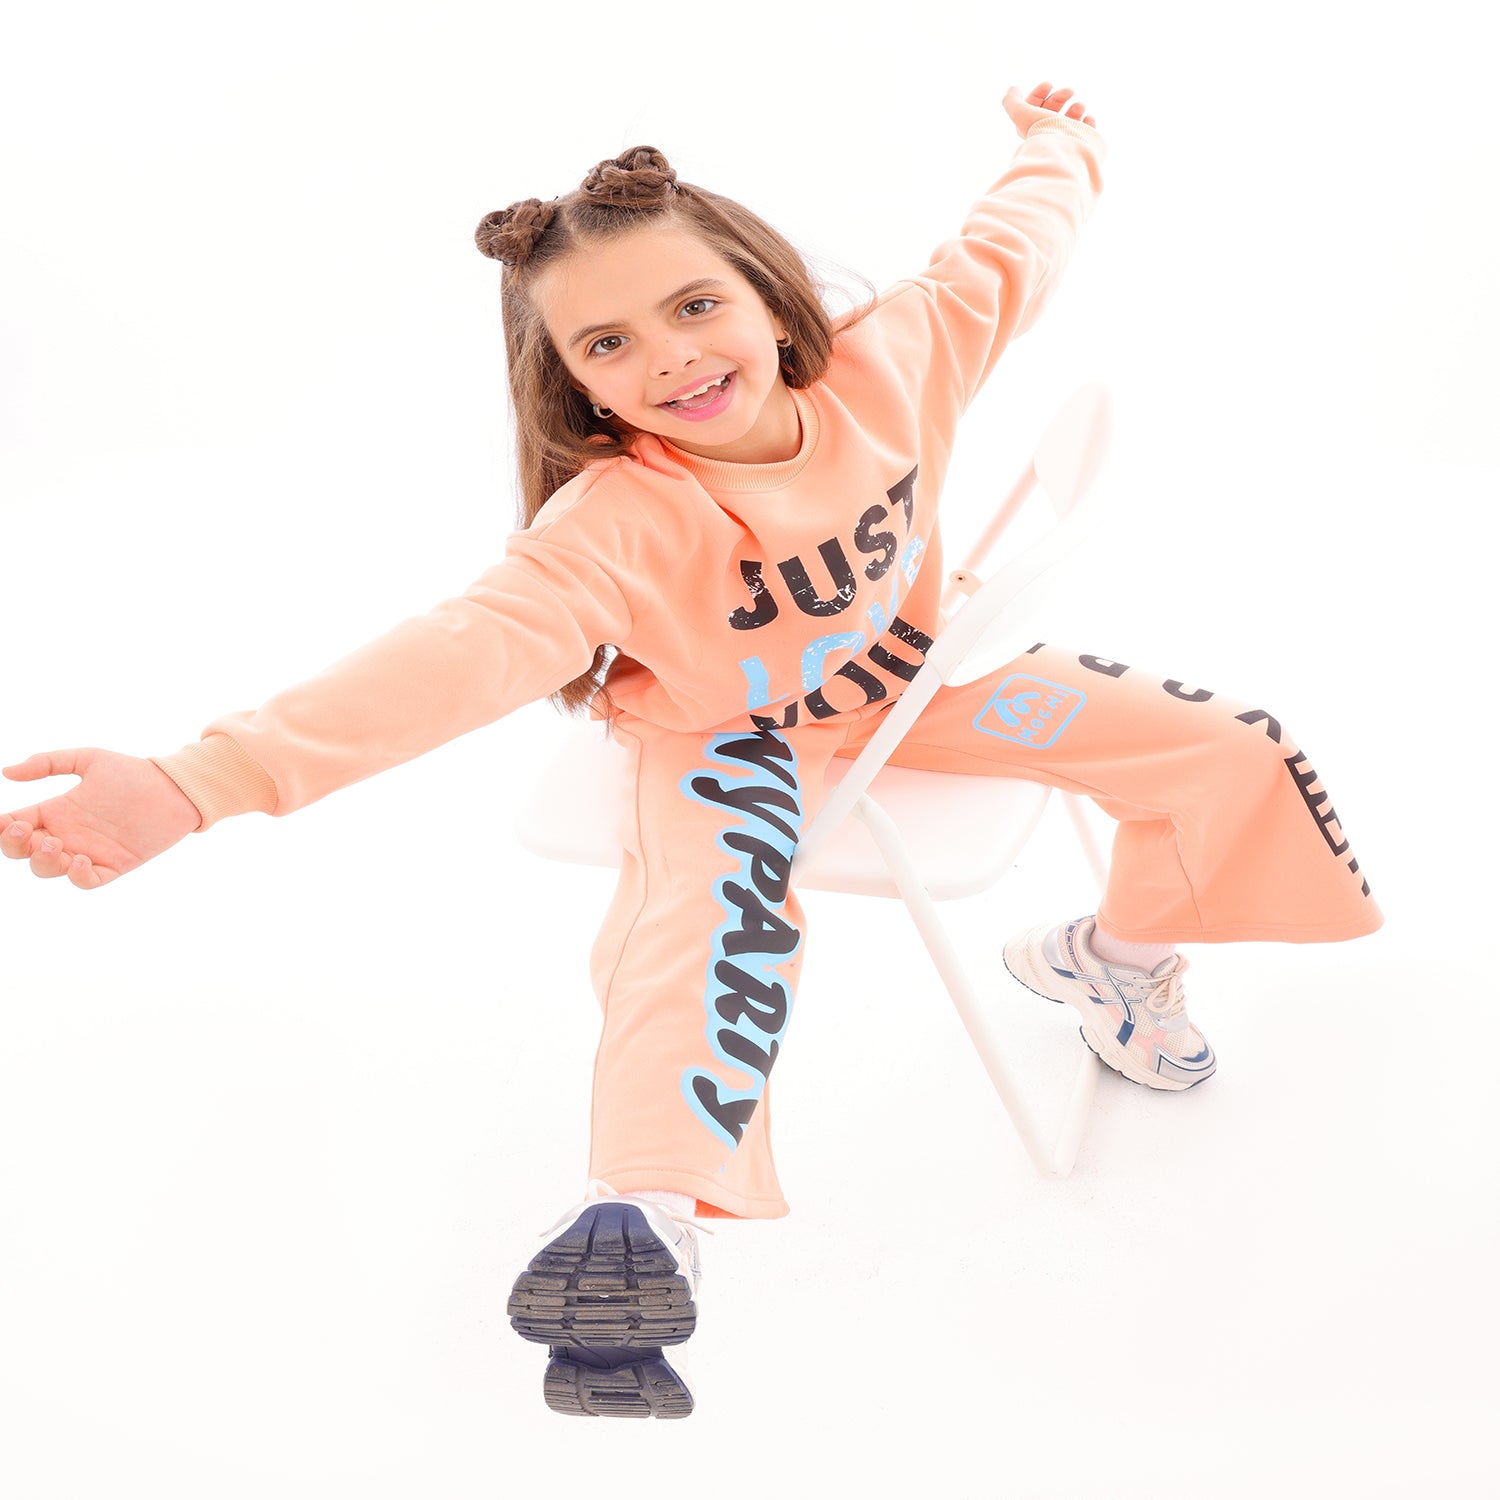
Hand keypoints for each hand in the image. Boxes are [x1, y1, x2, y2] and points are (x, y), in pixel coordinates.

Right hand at [2, 748, 201, 888]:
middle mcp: (67, 834)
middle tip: (24, 832)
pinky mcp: (113, 865)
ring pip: (50, 869)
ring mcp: (88, 851)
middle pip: (24, 852)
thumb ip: (48, 763)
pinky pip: (87, 881)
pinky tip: (80, 860)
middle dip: (15, 846)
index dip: (2, 828)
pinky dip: (77, 876)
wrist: (174, 788)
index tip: (4, 821)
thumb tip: (7, 771)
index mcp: (56, 811)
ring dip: (44, 861)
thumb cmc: (133, 772)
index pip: (16, 825)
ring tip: (55, 843)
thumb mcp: (89, 760)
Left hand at [1003, 82, 1096, 136]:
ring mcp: (1066, 139)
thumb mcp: (1020, 113)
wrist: (1065, 149)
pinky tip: (1088, 118)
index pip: (1033, 108)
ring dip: (1076, 108)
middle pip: (1052, 111)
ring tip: (1080, 106)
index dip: (1039, 93)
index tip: (1048, 85)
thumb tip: (1012, 90)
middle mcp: (1048, 134)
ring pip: (1070, 120)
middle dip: (1060, 97)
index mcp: (1033, 128)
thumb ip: (1012, 102)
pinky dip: (1088, 122)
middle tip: (1070, 91)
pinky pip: (1086, 130)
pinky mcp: (1082, 143)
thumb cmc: (1043, 131)